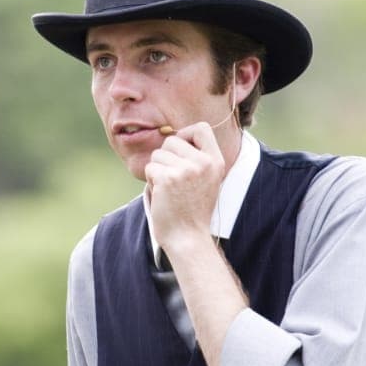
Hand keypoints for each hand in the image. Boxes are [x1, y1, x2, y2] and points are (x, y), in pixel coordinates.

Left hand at [144, 122, 225, 252]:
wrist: (188, 238)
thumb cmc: (192, 210)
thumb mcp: (205, 180)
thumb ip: (196, 158)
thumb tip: (171, 136)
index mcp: (215, 161)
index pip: (201, 128)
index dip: (186, 134)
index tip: (180, 150)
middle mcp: (203, 163)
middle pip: (172, 140)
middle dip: (165, 157)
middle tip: (173, 180)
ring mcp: (186, 170)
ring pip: (158, 154)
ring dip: (157, 170)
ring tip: (169, 189)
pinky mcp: (168, 178)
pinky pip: (150, 168)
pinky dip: (151, 181)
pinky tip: (162, 195)